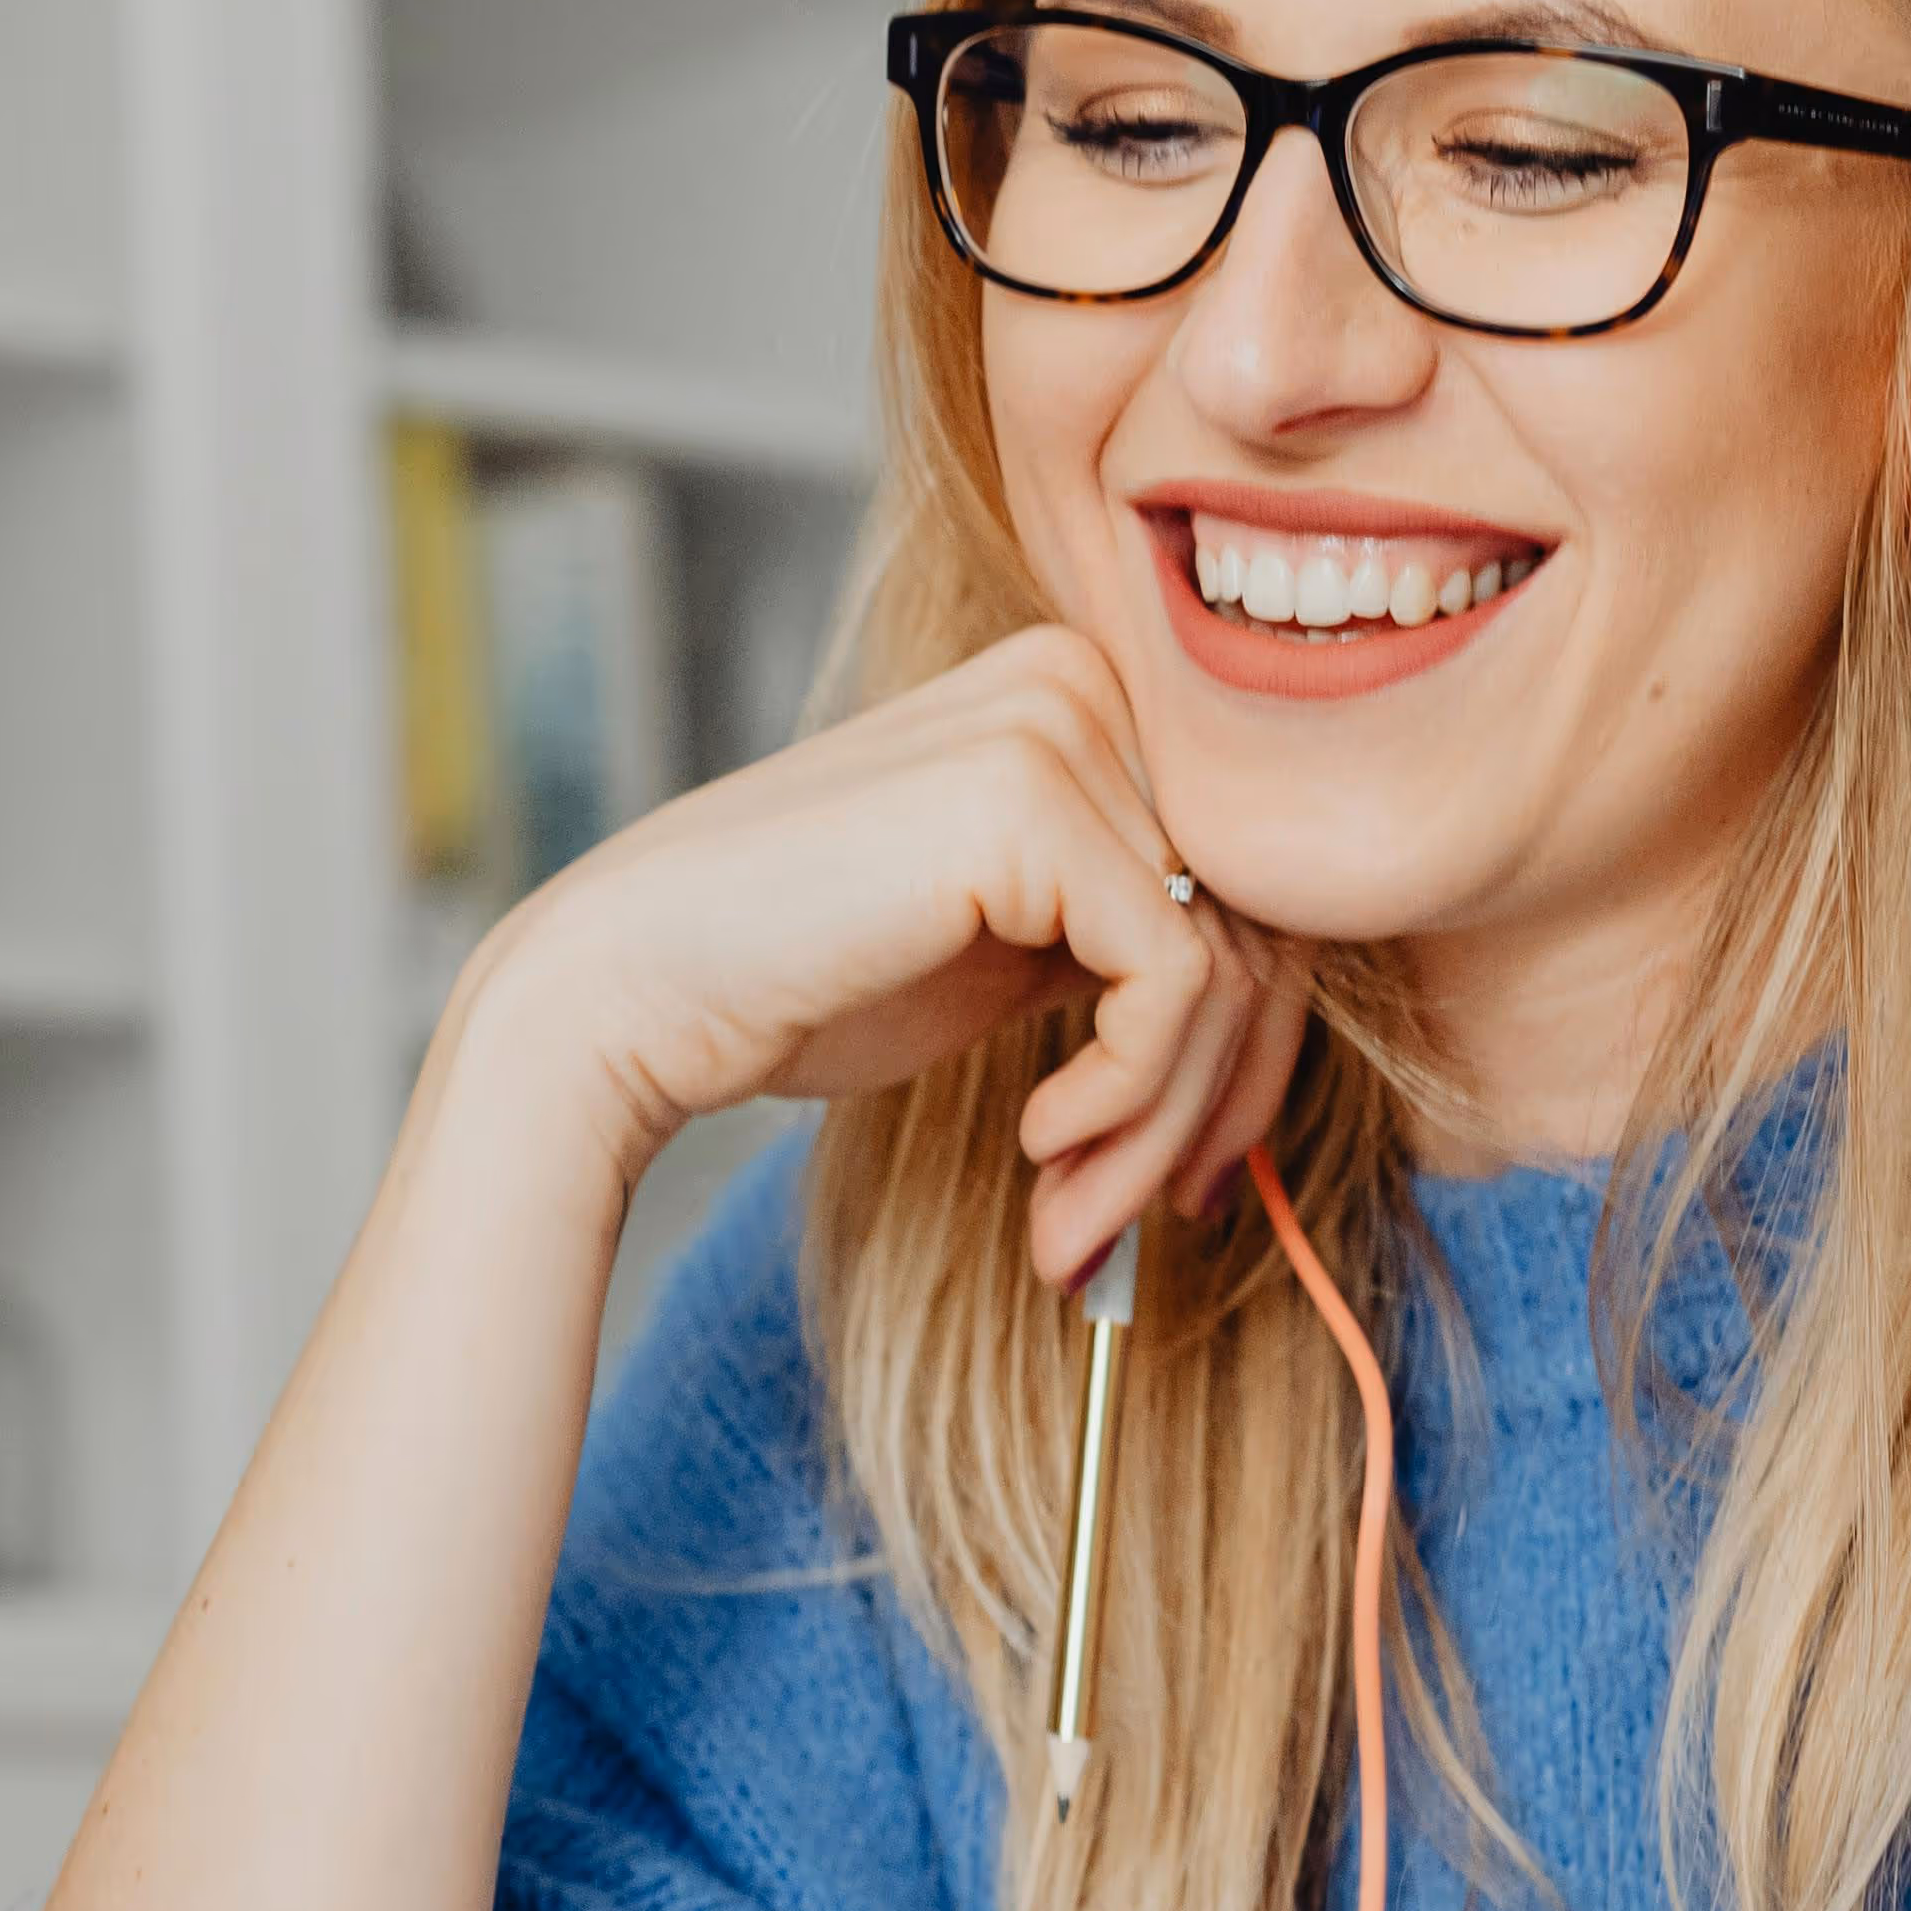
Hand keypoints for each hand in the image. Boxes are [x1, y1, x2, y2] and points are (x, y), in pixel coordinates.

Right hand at [450, 625, 1312, 1285]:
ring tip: (1073, 1227)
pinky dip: (1128, 1098)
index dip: (1242, 1051)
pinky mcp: (1036, 805)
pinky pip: (1175, 985)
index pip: (1253, 879)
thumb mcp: (1010, 947)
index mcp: (1085, 692)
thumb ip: (1130, 941)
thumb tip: (1278, 1027)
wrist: (632, 988)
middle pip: (1263, 922)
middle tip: (1130, 1231)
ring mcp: (1060, 726)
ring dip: (1160, 1133)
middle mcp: (1085, 679)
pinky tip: (1037, 1147)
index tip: (1180, 1178)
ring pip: (1230, 969)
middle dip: (1212, 1107)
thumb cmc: (801, 977)